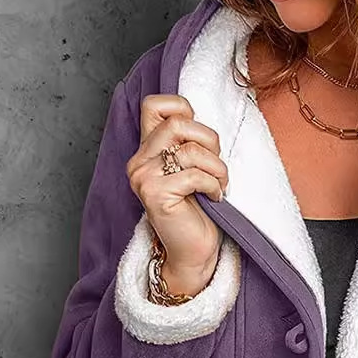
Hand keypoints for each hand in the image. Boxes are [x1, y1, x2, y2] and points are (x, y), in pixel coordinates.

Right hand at [126, 94, 229, 289]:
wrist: (193, 253)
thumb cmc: (198, 211)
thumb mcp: (192, 168)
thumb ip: (187, 142)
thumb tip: (200, 118)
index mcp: (146, 151)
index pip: (154, 104)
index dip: (183, 110)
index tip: (200, 140)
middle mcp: (139, 162)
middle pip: (178, 123)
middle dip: (209, 142)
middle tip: (217, 167)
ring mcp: (144, 178)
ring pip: (190, 150)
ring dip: (217, 168)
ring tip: (219, 185)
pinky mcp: (155, 195)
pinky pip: (194, 175)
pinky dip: (213, 185)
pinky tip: (215, 198)